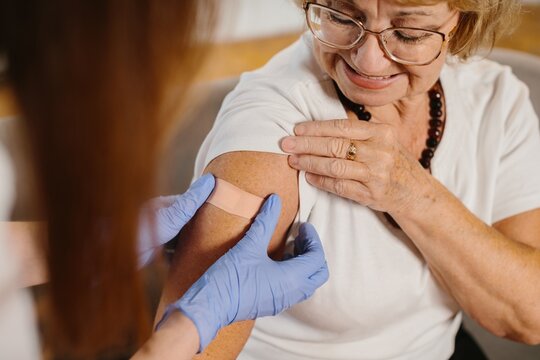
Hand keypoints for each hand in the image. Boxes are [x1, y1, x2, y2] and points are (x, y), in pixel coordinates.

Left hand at [137, 173, 214, 265]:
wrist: (120, 258)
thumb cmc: (142, 232)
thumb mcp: (172, 216)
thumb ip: (190, 201)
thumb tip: (209, 180)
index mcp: (164, 206)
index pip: (189, 203)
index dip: (205, 206)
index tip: (223, 210)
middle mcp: (162, 220)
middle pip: (186, 222)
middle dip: (200, 227)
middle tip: (221, 233)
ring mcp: (158, 237)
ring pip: (180, 239)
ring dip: (191, 244)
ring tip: (211, 248)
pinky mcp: (156, 254)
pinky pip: (173, 254)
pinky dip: (182, 257)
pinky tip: (194, 261)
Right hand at [155, 194, 328, 351]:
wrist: (210, 306)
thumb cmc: (230, 278)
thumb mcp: (249, 245)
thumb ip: (266, 221)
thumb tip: (275, 200)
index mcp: (292, 279)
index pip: (317, 258)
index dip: (313, 239)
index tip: (302, 226)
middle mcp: (291, 293)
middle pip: (318, 273)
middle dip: (312, 252)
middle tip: (299, 237)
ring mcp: (282, 302)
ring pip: (306, 283)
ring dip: (303, 264)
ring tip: (287, 247)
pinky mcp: (271, 305)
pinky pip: (293, 290)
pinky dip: (293, 274)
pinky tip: (275, 262)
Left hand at [281, 119, 429, 214]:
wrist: (416, 192)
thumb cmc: (393, 161)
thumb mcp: (384, 140)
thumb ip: (358, 132)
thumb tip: (318, 128)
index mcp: (382, 133)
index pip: (342, 127)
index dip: (316, 128)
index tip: (297, 129)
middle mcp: (380, 152)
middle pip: (335, 146)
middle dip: (306, 145)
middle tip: (286, 144)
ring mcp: (376, 174)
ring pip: (335, 166)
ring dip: (309, 163)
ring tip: (293, 160)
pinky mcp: (370, 194)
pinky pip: (339, 186)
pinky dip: (321, 181)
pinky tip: (308, 176)